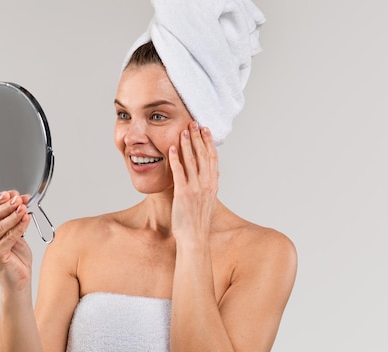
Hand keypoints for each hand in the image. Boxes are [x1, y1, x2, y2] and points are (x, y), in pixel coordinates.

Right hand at [0, 190, 32, 291]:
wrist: (19, 280)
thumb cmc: (15, 257)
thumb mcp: (14, 231)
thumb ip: (13, 216)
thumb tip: (19, 199)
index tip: (11, 193)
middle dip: (8, 205)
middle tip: (19, 199)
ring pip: (0, 225)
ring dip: (14, 214)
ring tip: (24, 207)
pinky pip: (9, 236)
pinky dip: (19, 226)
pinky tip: (26, 219)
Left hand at [168, 121, 218, 243]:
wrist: (194, 238)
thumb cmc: (199, 222)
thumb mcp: (209, 201)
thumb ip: (210, 187)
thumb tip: (215, 176)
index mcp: (213, 185)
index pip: (212, 158)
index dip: (208, 142)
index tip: (205, 130)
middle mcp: (206, 184)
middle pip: (203, 155)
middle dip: (198, 138)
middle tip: (194, 123)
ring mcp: (195, 188)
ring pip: (192, 161)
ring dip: (187, 144)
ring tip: (184, 130)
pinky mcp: (183, 194)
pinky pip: (179, 172)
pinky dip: (176, 159)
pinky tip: (172, 148)